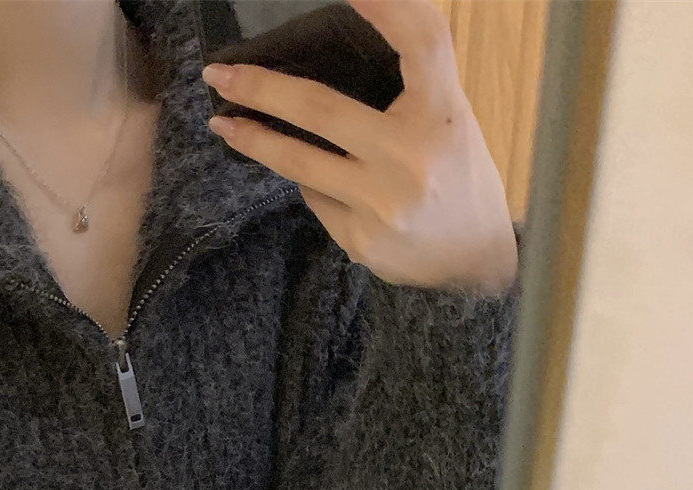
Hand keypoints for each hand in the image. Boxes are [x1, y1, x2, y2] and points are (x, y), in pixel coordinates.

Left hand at [201, 0, 516, 295]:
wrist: (473, 262)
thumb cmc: (458, 175)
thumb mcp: (450, 117)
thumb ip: (414, 80)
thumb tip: (343, 40)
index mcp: (443, 114)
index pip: (421, 42)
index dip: (389, 6)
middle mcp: (411, 158)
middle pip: (320, 110)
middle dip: (261, 89)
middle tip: (219, 74)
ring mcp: (382, 205)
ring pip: (300, 164)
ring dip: (254, 139)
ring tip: (223, 122)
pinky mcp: (361, 240)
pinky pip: (316, 198)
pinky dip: (309, 181)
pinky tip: (308, 175)